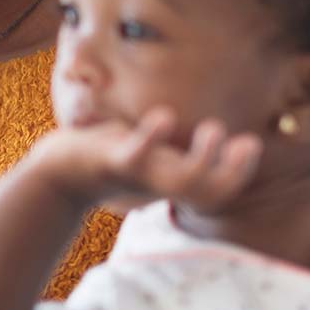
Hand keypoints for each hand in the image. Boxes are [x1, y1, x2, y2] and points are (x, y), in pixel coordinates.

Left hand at [34, 108, 261, 212]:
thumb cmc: (108, 160)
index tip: (250, 143)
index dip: (239, 172)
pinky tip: (164, 117)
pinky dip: (149, 138)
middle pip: (204, 192)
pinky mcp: (110, 160)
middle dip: (232, 171)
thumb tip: (211, 131)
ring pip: (177, 181)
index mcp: (169, 180)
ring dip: (201, 159)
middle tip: (246, 142)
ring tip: (215, 128)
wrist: (58, 171)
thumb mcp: (148, 156)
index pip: (215, 189)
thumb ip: (176, 152)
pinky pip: (133, 155)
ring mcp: (135, 174)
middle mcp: (157, 183)